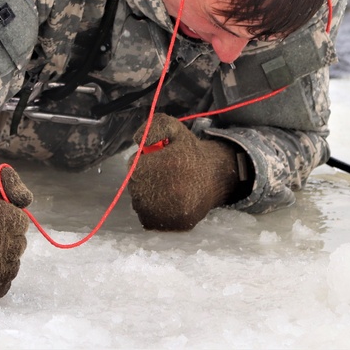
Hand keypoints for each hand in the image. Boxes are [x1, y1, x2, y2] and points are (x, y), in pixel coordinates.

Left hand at [128, 113, 239, 230]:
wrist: (214, 176)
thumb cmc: (188, 152)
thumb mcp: (173, 128)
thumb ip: (153, 126)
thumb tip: (139, 141)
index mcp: (171, 163)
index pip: (135, 166)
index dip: (141, 162)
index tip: (153, 160)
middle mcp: (173, 189)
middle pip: (135, 186)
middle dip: (141, 179)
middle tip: (157, 174)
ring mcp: (176, 210)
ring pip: (140, 204)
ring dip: (144, 195)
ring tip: (161, 187)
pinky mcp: (178, 224)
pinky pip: (149, 219)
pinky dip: (150, 211)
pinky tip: (163, 201)